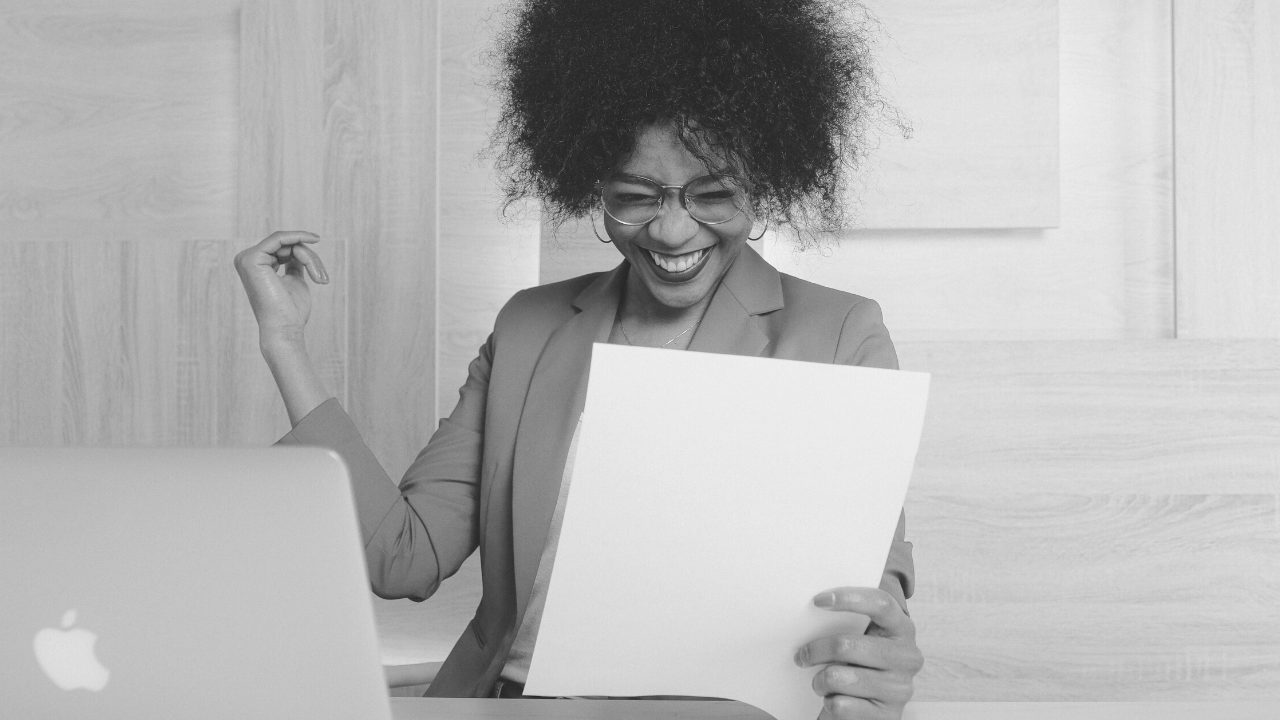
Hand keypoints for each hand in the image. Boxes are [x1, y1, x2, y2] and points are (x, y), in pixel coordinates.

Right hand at [233, 231, 328, 346]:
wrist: (284, 329)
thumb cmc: (291, 311)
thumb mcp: (294, 280)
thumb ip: (294, 263)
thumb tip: (299, 248)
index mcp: (255, 265)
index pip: (283, 249)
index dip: (305, 255)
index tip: (322, 268)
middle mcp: (246, 260)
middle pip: (286, 244)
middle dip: (310, 257)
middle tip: (322, 278)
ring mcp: (246, 258)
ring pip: (287, 242)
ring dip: (309, 257)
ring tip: (318, 278)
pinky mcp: (252, 259)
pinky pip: (280, 238)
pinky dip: (299, 238)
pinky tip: (313, 240)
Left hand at [795, 587, 922, 719]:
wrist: (872, 711)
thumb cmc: (862, 667)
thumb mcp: (864, 640)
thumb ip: (850, 622)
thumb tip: (816, 605)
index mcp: (902, 630)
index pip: (882, 604)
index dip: (849, 598)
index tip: (818, 601)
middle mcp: (907, 657)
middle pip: (847, 644)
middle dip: (816, 650)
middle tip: (801, 656)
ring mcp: (899, 689)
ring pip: (838, 677)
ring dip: (820, 681)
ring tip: (821, 682)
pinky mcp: (887, 715)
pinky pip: (840, 705)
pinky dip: (829, 702)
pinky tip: (835, 700)